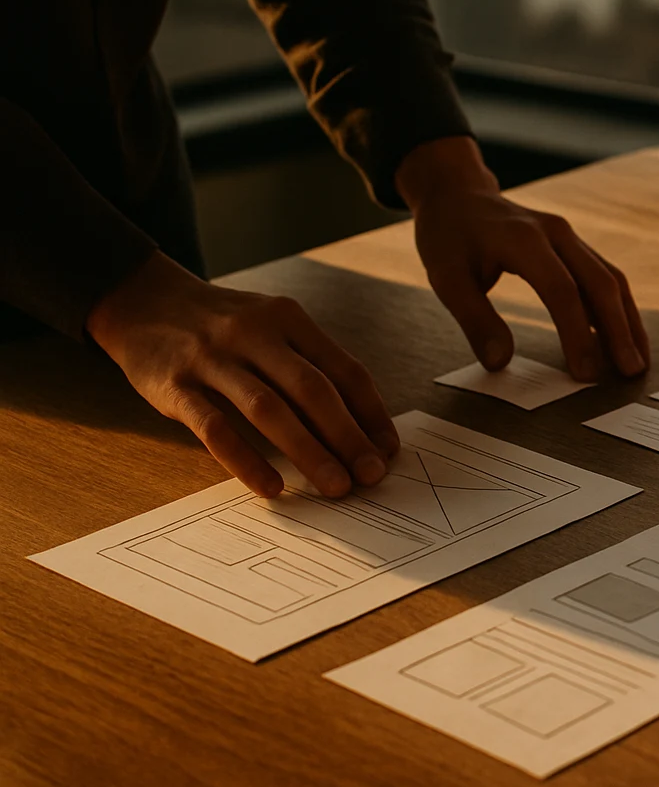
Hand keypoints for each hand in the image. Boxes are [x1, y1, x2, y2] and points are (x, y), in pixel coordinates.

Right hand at [87, 252, 397, 497]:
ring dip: (308, 452)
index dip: (371, 412)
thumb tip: (357, 424)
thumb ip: (308, 364)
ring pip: (269, 410)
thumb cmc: (222, 324)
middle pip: (312, 390)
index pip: (343, 369)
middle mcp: (254, 333)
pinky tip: (271, 487)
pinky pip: (215, 429)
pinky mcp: (174, 386)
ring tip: (335, 487)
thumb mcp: (270, 325)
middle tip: (371, 475)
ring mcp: (212, 358)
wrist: (142, 299)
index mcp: (288, 319)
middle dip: (348, 437)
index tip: (388, 450)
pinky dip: (246, 461)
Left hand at [398, 137, 648, 381]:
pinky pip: (605, 276)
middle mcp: (556, 233)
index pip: (562, 291)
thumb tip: (500, 363)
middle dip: (619, 330)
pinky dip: (618, 308)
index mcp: (524, 239)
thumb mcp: (446, 278)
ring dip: (627, 320)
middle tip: (630, 372)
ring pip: (611, 279)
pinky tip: (623, 337)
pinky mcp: (574, 246)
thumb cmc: (449, 238)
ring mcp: (570, 237)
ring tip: (638, 361)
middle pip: (600, 283)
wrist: (459, 195)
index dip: (577, 334)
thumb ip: (475, 320)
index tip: (585, 374)